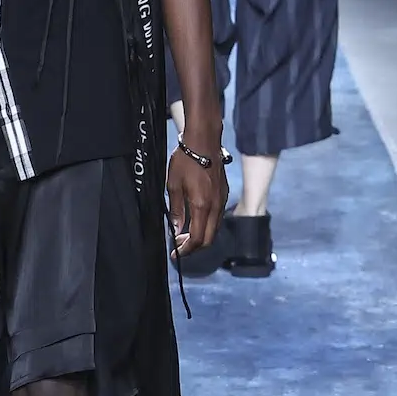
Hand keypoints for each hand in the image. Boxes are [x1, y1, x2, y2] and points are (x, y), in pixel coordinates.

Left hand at [166, 134, 228, 256]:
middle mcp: (215, 206)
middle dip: (194, 247)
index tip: (175, 254)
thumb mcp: (173, 185)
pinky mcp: (223, 194)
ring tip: (184, 235)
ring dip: (200, 236)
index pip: (197, 238)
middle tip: (178, 247)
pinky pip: (217, 217)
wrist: (203, 141)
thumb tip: (176, 229)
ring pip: (214, 228)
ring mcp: (222, 200)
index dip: (186, 250)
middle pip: (209, 238)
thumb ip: (176, 210)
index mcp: (202, 205)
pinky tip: (194, 220)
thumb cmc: (185, 160)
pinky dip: (206, 225)